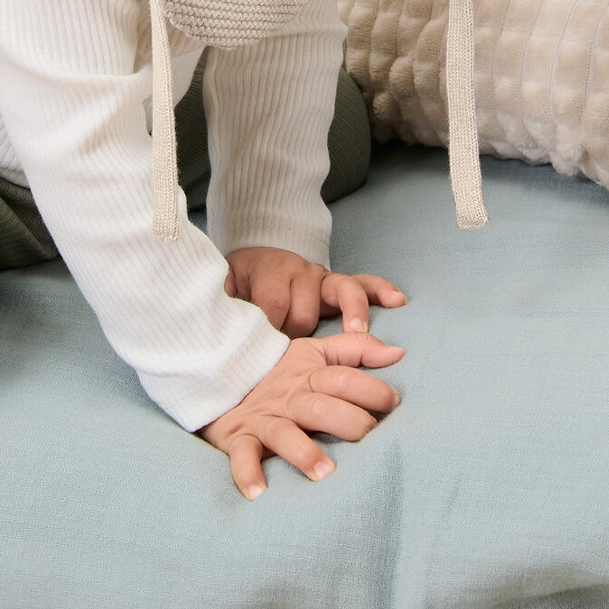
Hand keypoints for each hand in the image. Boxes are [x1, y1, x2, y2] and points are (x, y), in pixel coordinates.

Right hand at [200, 331, 404, 498]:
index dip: (370, 389)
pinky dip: (247, 473)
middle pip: (319, 407)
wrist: (220, 379)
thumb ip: (356, 349)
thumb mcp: (314, 353)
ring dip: (303, 452)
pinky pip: (242, 456)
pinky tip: (259, 493)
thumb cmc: (280, 374)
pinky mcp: (239, 438)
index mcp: (309, 376)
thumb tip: (399, 353)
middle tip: (368, 436)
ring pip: (284, 433)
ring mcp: (264, 419)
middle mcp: (289, 398)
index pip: (343, 379)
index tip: (393, 404)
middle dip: (347, 421)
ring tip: (326, 472)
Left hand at [224, 246, 405, 336]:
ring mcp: (321, 277)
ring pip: (340, 291)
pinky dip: (381, 290)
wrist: (256, 256)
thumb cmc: (239, 284)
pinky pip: (364, 282)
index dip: (269, 329)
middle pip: (306, 309)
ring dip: (352, 311)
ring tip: (360, 332)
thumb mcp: (222, 288)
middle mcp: (298, 273)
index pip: (272, 306)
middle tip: (290, 352)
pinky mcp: (337, 283)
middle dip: (299, 332)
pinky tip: (398, 300)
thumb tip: (210, 318)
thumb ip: (218, 301)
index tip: (264, 349)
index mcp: (267, 274)